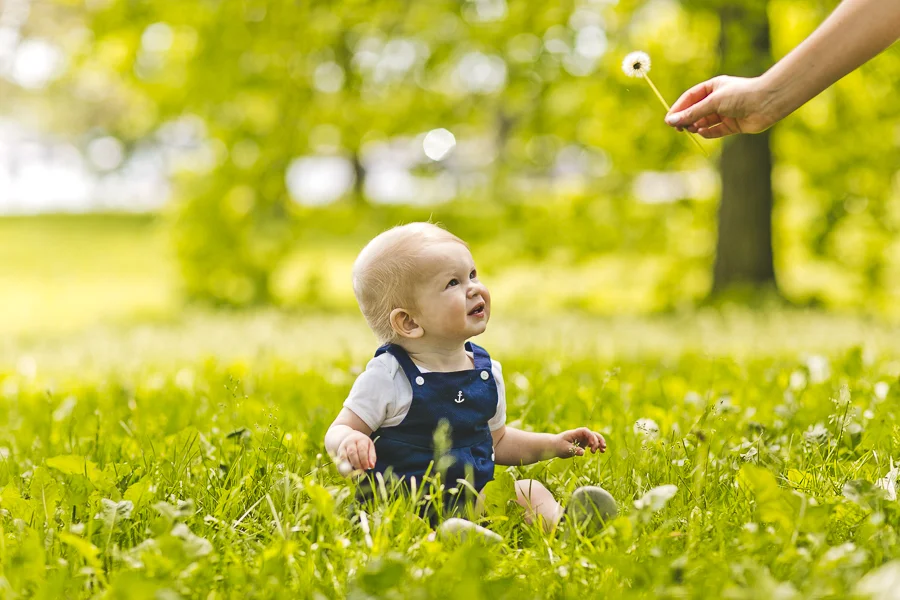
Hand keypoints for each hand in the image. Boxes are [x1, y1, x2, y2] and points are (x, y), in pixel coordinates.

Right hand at [336, 431, 375, 472]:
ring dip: (349, 467)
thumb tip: (372, 466)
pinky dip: (342, 469)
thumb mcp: (369, 447)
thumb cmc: (362, 444)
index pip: (362, 449)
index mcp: (360, 440)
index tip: (366, 467)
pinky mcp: (338, 453)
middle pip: (352, 453)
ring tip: (354, 473)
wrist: (349, 438)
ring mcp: (343, 447)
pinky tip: (347, 474)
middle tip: (361, 471)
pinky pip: (339, 462)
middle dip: (357, 464)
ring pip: (344, 457)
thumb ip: (371, 456)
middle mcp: (350, 442)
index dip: (364, 460)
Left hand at [554, 427, 605, 458]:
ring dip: (600, 443)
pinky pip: (593, 444)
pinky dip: (598, 447)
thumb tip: (583, 452)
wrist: (554, 447)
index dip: (591, 436)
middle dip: (598, 440)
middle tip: (599, 449)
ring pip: (595, 439)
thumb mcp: (565, 448)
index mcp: (576, 433)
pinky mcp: (584, 444)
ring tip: (603, 450)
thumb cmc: (558, 446)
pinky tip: (601, 451)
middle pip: (593, 434)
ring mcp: (583, 439)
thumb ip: (574, 450)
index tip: (591, 444)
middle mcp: (581, 435)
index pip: (586, 431)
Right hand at [664, 75, 780, 138]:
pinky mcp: (733, 125)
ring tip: (692, 129)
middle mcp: (718, 100)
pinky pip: (716, 131)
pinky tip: (703, 133)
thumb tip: (672, 120)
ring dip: (696, 126)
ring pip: (705, 122)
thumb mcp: (713, 102)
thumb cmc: (741, 95)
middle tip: (678, 128)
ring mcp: (725, 113)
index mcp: (713, 87)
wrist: (768, 102)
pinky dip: (708, 133)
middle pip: (696, 111)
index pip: (690, 98)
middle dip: (686, 119)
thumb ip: (692, 113)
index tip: (669, 120)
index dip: (678, 108)